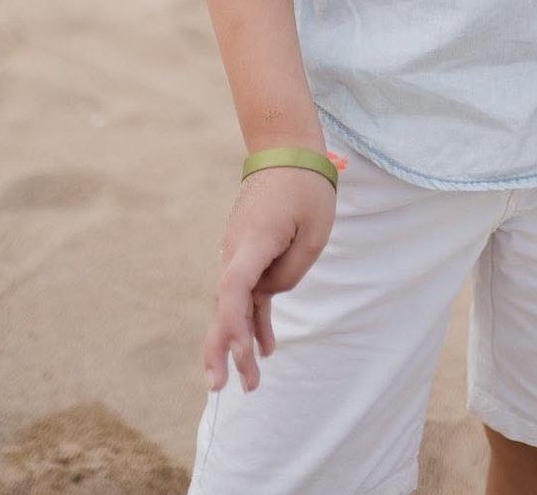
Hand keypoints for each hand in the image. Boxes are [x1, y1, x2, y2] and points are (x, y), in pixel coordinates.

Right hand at [204, 166, 336, 392]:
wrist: (286, 148)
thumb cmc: (305, 185)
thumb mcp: (315, 230)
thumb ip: (292, 270)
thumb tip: (269, 295)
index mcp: (253, 241)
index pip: (234, 289)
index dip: (233, 324)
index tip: (240, 353)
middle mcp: (236, 250)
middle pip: (224, 306)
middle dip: (223, 349)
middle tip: (221, 388)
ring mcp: (239, 252)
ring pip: (232, 304)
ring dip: (238, 342)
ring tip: (248, 383)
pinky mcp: (248, 252)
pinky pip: (246, 292)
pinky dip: (252, 319)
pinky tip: (265, 348)